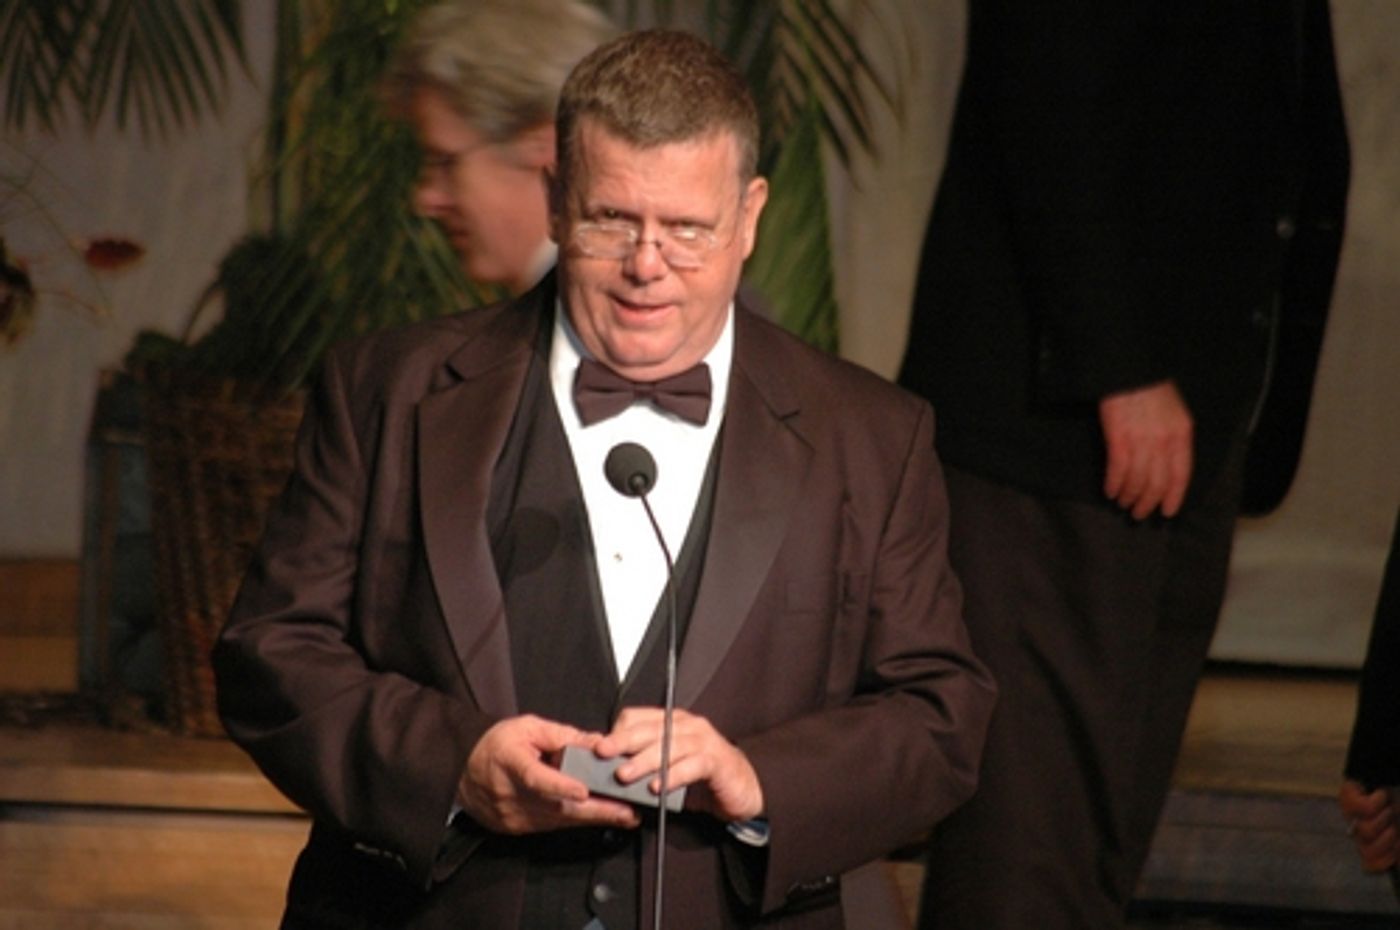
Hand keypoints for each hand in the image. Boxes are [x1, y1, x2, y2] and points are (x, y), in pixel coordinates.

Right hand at [458, 714, 640, 834]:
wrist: (462, 768)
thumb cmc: (496, 744)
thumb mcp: (528, 727)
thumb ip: (563, 735)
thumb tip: (597, 743)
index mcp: (510, 762)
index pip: (536, 778)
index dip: (561, 786)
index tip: (584, 791)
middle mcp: (509, 794)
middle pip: (556, 807)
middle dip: (596, 810)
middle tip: (626, 811)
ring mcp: (511, 815)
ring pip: (558, 820)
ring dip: (592, 819)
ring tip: (623, 815)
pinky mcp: (515, 828)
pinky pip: (550, 826)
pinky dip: (574, 821)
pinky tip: (596, 817)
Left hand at [596, 707, 763, 821]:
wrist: (744, 788)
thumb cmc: (703, 778)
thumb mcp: (668, 767)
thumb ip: (644, 764)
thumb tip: (611, 770)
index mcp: (671, 722)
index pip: (637, 717)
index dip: (617, 731)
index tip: (600, 748)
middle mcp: (687, 725)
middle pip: (649, 729)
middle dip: (623, 741)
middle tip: (603, 753)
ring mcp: (704, 741)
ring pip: (668, 746)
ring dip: (644, 761)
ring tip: (625, 775)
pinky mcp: (716, 760)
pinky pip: (692, 765)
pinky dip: (673, 776)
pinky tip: (658, 787)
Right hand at [1098, 380, 1192, 519]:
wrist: (1130, 370)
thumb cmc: (1151, 388)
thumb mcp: (1174, 412)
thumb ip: (1174, 437)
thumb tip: (1165, 464)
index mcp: (1181, 434)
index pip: (1181, 475)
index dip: (1174, 497)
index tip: (1167, 512)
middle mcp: (1164, 442)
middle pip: (1158, 483)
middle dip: (1148, 502)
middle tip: (1139, 513)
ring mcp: (1141, 441)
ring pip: (1138, 481)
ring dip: (1130, 496)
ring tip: (1123, 503)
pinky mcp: (1118, 439)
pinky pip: (1118, 470)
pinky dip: (1114, 484)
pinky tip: (1110, 491)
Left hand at [1339, 779, 1397, 871]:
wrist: (1389, 771)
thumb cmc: (1398, 799)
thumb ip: (1397, 845)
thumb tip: (1397, 861)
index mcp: (1373, 841)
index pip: (1371, 865)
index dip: (1384, 860)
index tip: (1396, 848)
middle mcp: (1358, 830)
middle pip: (1368, 850)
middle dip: (1387, 840)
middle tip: (1394, 827)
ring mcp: (1350, 814)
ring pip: (1367, 830)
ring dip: (1385, 818)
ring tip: (1388, 807)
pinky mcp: (1346, 797)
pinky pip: (1364, 808)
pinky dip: (1378, 801)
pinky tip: (1380, 794)